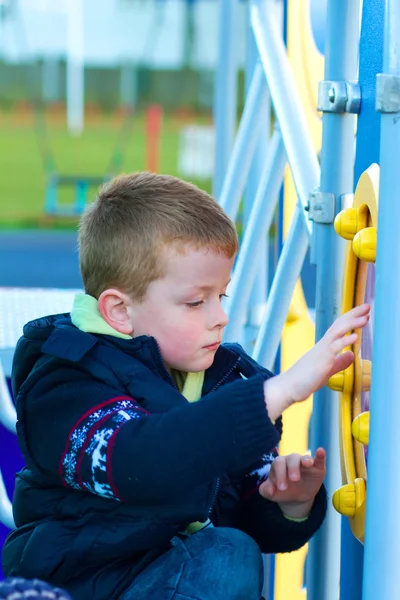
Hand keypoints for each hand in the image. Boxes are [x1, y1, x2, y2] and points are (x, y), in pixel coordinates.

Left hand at [259, 448, 325, 518]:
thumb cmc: (283, 490)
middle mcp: (291, 460)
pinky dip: (320, 455)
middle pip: (291, 459)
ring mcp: (304, 462)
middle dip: (292, 468)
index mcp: (279, 464)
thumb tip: (270, 490)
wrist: (297, 496)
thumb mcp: (272, 493)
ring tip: (307, 464)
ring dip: (306, 460)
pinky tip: (321, 451)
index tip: (282, 488)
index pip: (278, 464)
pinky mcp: (317, 467)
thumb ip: (266, 491)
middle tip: (294, 480)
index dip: (280, 475)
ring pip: (304, 457)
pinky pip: (319, 459)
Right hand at [263, 303, 369, 420]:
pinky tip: (355, 336)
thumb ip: (339, 362)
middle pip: (339, 324)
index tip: (364, 312)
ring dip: (352, 323)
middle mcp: (323, 345)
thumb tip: (352, 355)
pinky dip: (345, 341)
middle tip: (367, 305)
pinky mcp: (321, 361)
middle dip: (353, 314)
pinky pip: (334, 348)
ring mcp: (321, 351)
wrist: (289, 388)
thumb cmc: (306, 380)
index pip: (339, 328)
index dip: (351, 318)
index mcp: (325, 347)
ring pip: (337, 332)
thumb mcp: (327, 370)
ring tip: (365, 317)